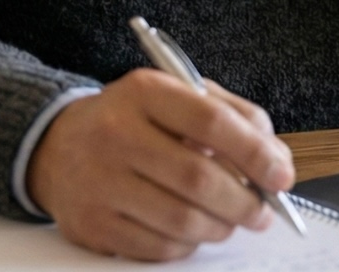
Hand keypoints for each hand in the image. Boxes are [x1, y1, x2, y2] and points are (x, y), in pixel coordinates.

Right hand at [26, 67, 293, 261]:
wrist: (58, 147)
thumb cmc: (134, 122)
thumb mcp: (176, 97)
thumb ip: (232, 117)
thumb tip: (276, 160)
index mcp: (143, 92)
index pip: (211, 121)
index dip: (255, 152)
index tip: (281, 175)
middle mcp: (115, 133)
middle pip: (199, 178)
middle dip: (245, 201)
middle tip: (262, 210)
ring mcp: (99, 181)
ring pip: (183, 220)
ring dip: (221, 226)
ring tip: (229, 219)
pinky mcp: (92, 224)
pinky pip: (159, 247)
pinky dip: (187, 243)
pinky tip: (191, 227)